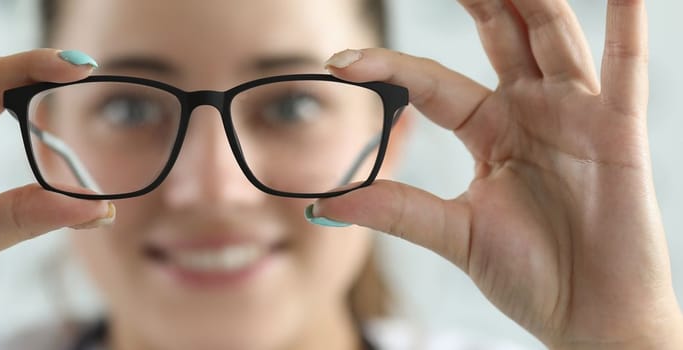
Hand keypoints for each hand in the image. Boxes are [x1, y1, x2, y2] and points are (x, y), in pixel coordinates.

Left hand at [316, 0, 682, 347]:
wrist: (590, 316)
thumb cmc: (531, 276)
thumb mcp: (455, 235)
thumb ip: (398, 211)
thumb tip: (326, 203)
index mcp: (489, 131)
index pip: (432, 84)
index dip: (390, 68)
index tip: (339, 60)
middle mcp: (531, 112)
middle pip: (500, 37)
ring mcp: (575, 116)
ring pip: (551, 37)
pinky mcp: (617, 130)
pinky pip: (625, 67)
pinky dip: (626, 22)